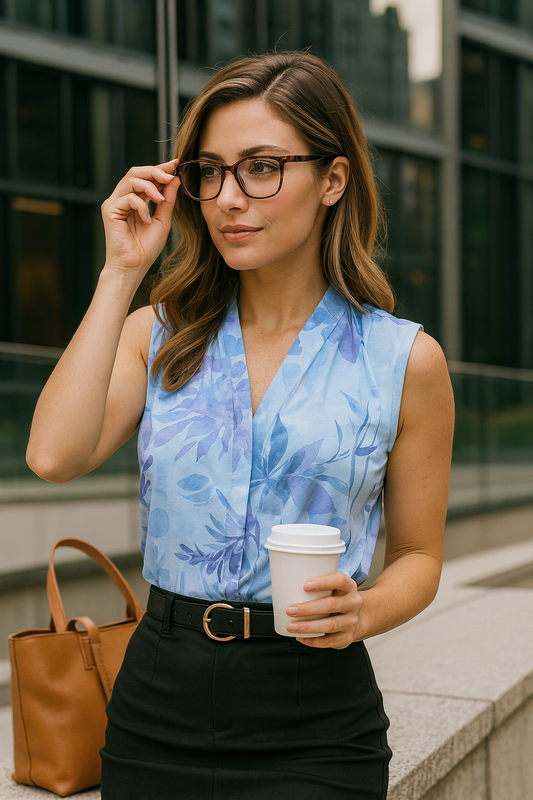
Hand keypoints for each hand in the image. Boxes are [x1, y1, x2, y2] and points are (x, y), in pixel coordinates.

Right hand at [101, 160, 180, 277]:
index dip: (160, 168)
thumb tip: (174, 179)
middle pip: (136, 172)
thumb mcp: (163, 220)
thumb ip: (167, 200)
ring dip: (150, 186)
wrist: (134, 266)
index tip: (176, 164)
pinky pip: (128, 197)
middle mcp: (122, 198)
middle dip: (155, 171)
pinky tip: (146, 219)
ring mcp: (114, 203)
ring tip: (161, 200)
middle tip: (170, 174)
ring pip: (131, 180)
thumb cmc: (146, 248)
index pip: (145, 177)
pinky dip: (141, 206)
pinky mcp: (109, 210)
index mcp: (135, 200)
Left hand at [285, 572, 362, 648]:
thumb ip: (315, 583)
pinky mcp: (347, 637)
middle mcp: (353, 603)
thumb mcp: (332, 586)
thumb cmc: (335, 598)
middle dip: (308, 608)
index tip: (304, 586)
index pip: (339, 580)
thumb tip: (285, 581)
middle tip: (290, 610)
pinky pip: (329, 641)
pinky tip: (301, 637)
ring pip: (330, 625)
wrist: (355, 617)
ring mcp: (351, 621)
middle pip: (331, 604)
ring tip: (291, 626)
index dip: (323, 582)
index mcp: (348, 586)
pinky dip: (313, 640)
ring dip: (308, 626)